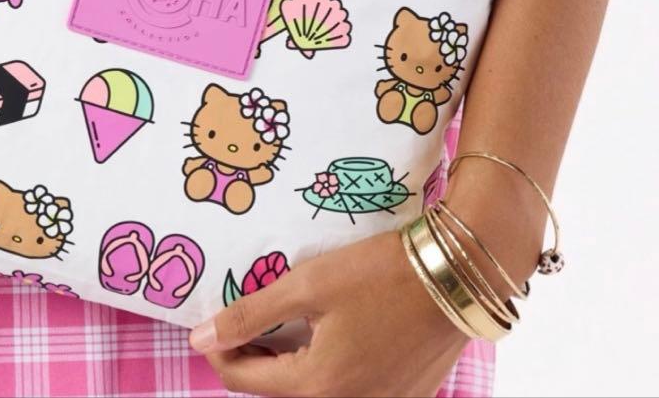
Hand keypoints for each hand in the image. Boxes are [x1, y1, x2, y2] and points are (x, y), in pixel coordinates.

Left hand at [190, 231, 469, 397]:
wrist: (459, 273)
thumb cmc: (380, 274)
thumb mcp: (308, 285)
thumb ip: (251, 313)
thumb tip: (198, 338)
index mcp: (318, 387)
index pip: (244, 381)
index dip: (219, 349)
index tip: (209, 322)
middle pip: (279, 391)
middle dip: (253, 357)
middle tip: (243, 319)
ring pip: (314, 392)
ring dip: (289, 365)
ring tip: (278, 325)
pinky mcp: (406, 396)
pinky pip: (351, 391)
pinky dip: (327, 368)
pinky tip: (326, 334)